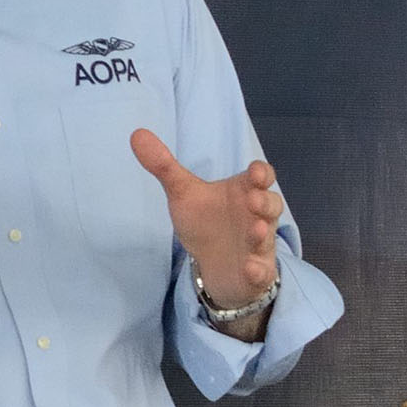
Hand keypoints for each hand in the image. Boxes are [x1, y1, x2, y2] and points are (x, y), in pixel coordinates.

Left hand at [129, 132, 282, 308]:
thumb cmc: (205, 221)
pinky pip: (263, 272)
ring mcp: (259, 245)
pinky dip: (258, 270)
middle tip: (252, 200)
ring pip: (268, 238)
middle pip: (271, 205)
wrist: (213, 263)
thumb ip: (164, 166)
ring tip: (255, 230)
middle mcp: (257, 216)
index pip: (261, 177)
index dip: (262, 174)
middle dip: (265, 202)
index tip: (255, 173)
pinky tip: (250, 268)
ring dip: (263, 234)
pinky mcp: (257, 271)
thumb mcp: (183, 193)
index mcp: (244, 191)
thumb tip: (136, 134)